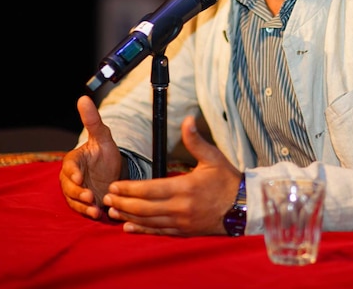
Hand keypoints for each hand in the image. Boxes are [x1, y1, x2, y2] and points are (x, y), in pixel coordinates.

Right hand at [59, 95, 122, 219]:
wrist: (113, 172)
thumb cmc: (105, 153)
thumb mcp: (103, 137)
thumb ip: (93, 120)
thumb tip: (83, 98)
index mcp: (73, 161)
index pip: (69, 167)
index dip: (73, 174)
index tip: (80, 178)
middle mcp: (71, 178)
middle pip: (69, 187)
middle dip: (78, 193)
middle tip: (90, 196)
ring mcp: (76, 192)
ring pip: (74, 200)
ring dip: (83, 206)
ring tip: (95, 209)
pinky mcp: (83, 204)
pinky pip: (82, 210)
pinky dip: (88, 213)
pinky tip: (98, 214)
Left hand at [102, 115, 242, 235]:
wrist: (244, 207)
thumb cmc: (228, 181)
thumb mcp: (213, 158)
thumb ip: (196, 140)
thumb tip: (188, 119)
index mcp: (185, 188)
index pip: (149, 190)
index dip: (129, 188)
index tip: (115, 184)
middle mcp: (181, 208)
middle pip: (144, 207)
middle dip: (123, 202)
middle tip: (107, 196)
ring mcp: (182, 223)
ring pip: (148, 221)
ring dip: (128, 216)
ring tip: (112, 210)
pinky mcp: (184, 232)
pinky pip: (159, 232)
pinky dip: (142, 230)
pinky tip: (128, 227)